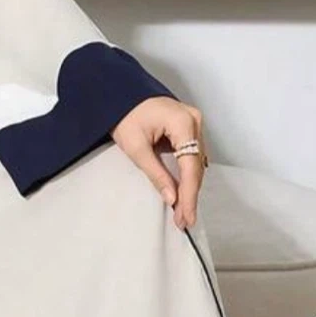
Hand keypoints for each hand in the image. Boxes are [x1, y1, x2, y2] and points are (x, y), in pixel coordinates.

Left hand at [110, 96, 206, 230]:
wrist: (119, 95)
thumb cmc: (124, 115)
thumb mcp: (136, 148)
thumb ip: (156, 174)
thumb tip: (172, 198)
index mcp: (183, 122)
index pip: (190, 167)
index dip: (189, 195)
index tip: (186, 216)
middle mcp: (194, 120)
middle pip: (196, 166)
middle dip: (190, 195)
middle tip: (183, 220)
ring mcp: (194, 122)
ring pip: (196, 162)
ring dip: (189, 187)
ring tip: (182, 211)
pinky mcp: (189, 127)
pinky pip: (192, 155)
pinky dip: (187, 174)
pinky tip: (182, 191)